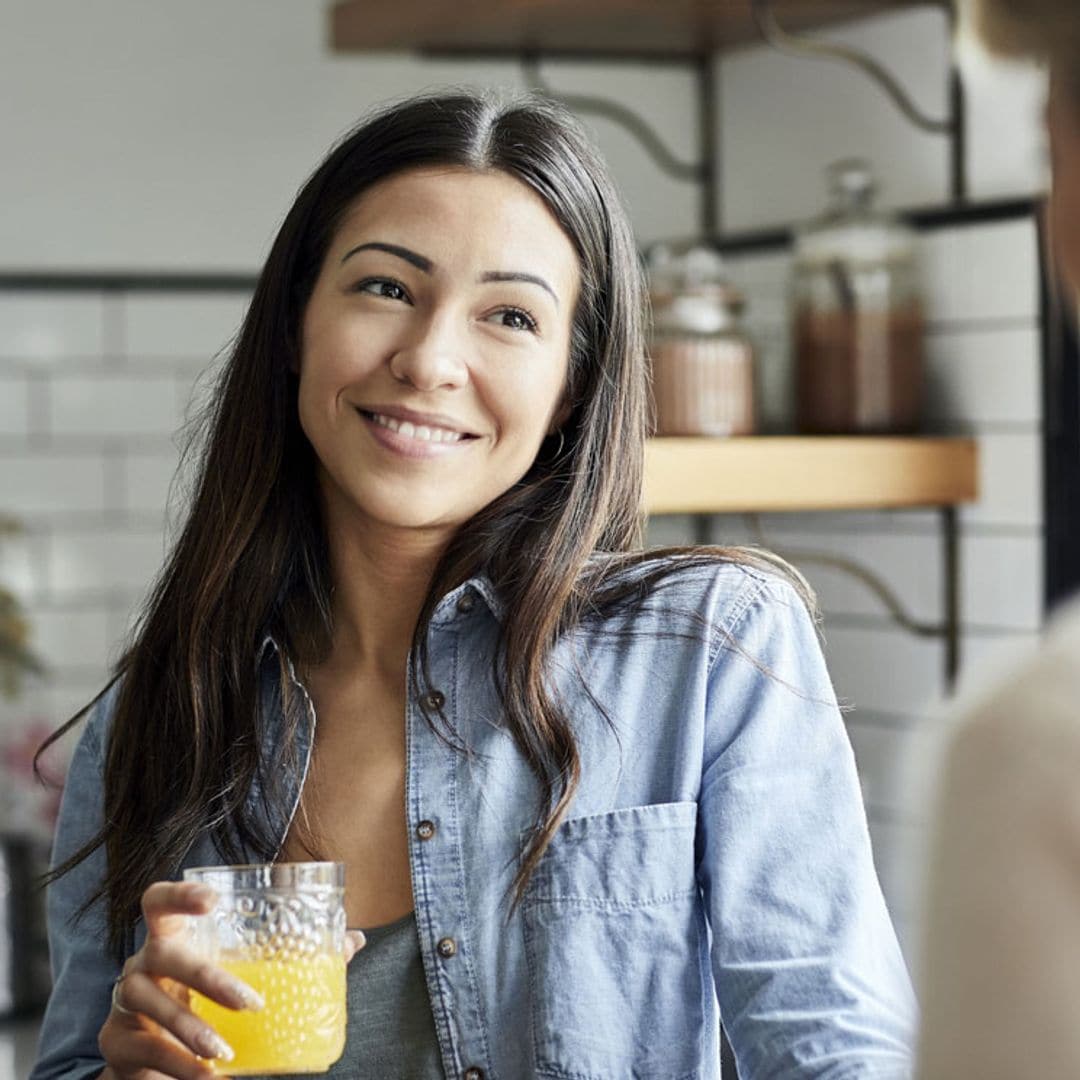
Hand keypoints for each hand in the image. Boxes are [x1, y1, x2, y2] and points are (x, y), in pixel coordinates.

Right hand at [97, 880, 364, 1078]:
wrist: (151, 1060)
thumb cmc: (204, 1003)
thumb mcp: (240, 978)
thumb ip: (291, 957)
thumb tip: (354, 940)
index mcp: (173, 936)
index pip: (160, 900)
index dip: (181, 894)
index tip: (215, 900)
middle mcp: (143, 960)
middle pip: (164, 954)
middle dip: (207, 979)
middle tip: (250, 1004)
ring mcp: (124, 999)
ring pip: (152, 1004)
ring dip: (190, 1030)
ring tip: (224, 1053)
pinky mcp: (116, 1040)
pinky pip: (145, 1049)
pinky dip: (178, 1066)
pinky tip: (206, 1078)